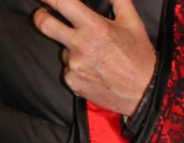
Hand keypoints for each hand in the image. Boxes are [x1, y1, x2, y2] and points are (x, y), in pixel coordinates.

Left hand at [34, 0, 155, 115]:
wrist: (143, 92)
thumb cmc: (139, 56)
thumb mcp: (133, 22)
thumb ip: (119, 0)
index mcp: (95, 27)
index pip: (63, 3)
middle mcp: (80, 46)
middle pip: (45, 25)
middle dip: (40, 16)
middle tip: (43, 14)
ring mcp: (74, 65)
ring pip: (63, 49)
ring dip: (72, 48)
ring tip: (95, 55)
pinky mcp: (72, 82)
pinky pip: (68, 68)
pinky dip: (77, 67)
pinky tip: (94, 70)